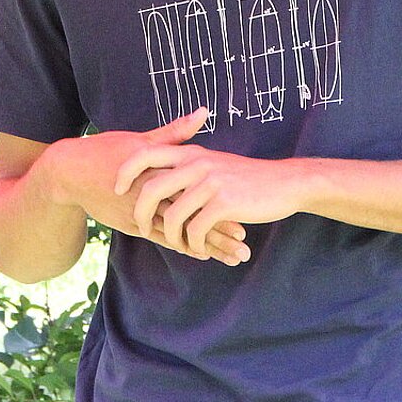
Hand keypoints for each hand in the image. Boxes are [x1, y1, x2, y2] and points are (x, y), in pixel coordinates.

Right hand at [45, 109, 251, 263]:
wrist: (70, 172)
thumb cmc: (108, 150)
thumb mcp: (142, 140)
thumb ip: (175, 132)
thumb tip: (204, 112)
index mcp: (160, 170)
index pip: (199, 191)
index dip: (224, 203)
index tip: (249, 210)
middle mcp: (153, 193)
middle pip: (194, 216)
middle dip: (220, 231)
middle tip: (244, 244)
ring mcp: (142, 212)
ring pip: (181, 232)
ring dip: (207, 244)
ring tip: (233, 256)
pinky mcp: (132, 223)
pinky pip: (161, 238)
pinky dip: (183, 245)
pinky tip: (202, 253)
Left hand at [114, 135, 306, 260]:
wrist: (284, 183)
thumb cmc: (247, 177)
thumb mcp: (215, 161)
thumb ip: (188, 164)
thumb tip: (159, 175)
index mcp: (191, 153)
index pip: (146, 154)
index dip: (126, 172)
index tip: (118, 189)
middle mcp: (197, 164)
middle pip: (151, 188)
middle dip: (141, 213)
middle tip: (142, 228)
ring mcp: (210, 183)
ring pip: (173, 215)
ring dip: (171, 235)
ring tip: (176, 243)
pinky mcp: (224, 203)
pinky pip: (195, 229)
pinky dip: (192, 243)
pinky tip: (197, 248)